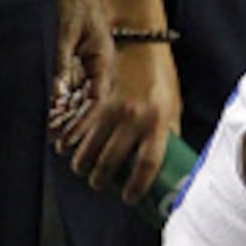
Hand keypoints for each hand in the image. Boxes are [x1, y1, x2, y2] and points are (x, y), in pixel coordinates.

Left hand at [50, 0, 113, 126]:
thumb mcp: (65, 32)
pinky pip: (70, 83)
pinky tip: (52, 112)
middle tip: (58, 144)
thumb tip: (55, 96)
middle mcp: (98, 64)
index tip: (69, 138)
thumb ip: (60, 64)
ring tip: (53, 134)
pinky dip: (61, 99)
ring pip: (78, 95)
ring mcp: (87, 60)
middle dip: (74, 124)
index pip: (96, 100)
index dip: (83, 121)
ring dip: (66, 114)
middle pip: (88, 102)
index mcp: (104, 59)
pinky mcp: (76, 56)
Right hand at [61, 36, 180, 205]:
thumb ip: (167, 134)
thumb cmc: (161, 81)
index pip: (147, 163)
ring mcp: (114, 108)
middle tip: (100, 185)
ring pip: (89, 148)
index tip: (129, 199)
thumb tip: (169, 164)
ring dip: (83, 165)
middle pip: (111, 161)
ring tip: (86, 172)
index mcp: (159, 122)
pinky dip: (73, 144)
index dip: (137, 186)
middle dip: (101, 180)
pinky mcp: (97, 100)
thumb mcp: (172, 108)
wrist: (142, 46)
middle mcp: (135, 116)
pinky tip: (73, 151)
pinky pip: (80, 130)